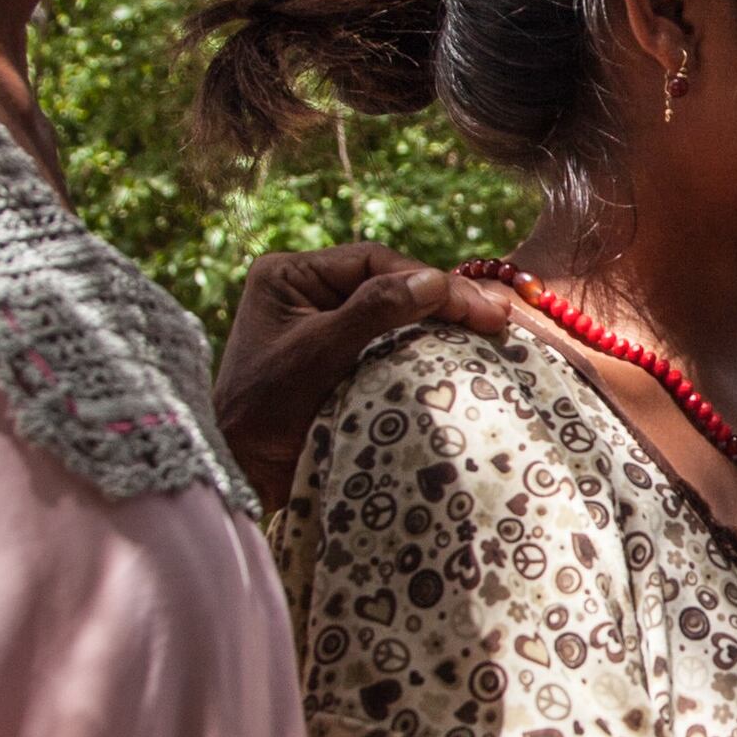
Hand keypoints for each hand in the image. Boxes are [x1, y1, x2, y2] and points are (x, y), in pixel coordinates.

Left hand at [214, 243, 511, 505]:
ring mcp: (323, 326)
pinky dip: (423, 347)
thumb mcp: (318, 355)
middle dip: (442, 300)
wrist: (239, 474)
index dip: (426, 279)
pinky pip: (389, 343)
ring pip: (394, 314)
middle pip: (388, 283)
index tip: (472, 306)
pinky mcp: (339, 360)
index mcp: (288, 275)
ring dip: (438, 324)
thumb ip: (374, 312)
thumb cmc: (264, 411)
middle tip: (496, 317)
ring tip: (490, 331)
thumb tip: (433, 281)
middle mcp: (305, 292)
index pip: (373, 262)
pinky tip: (459, 353)